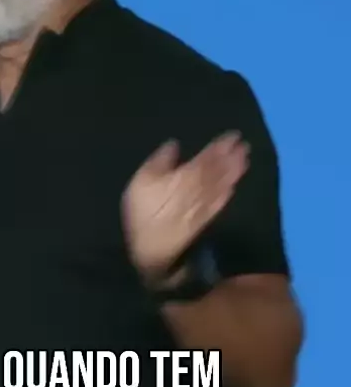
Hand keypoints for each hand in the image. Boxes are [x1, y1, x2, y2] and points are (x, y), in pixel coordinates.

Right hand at [121, 132, 248, 279]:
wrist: (150, 249)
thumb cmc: (142, 212)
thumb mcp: (141, 181)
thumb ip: (159, 161)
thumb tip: (174, 144)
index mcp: (182, 176)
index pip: (205, 158)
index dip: (220, 147)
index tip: (233, 136)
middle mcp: (197, 189)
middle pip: (217, 170)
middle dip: (231, 157)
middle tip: (245, 145)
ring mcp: (203, 206)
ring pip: (221, 185)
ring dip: (233, 172)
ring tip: (245, 160)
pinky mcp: (203, 221)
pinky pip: (218, 204)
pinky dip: (226, 194)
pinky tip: (233, 187)